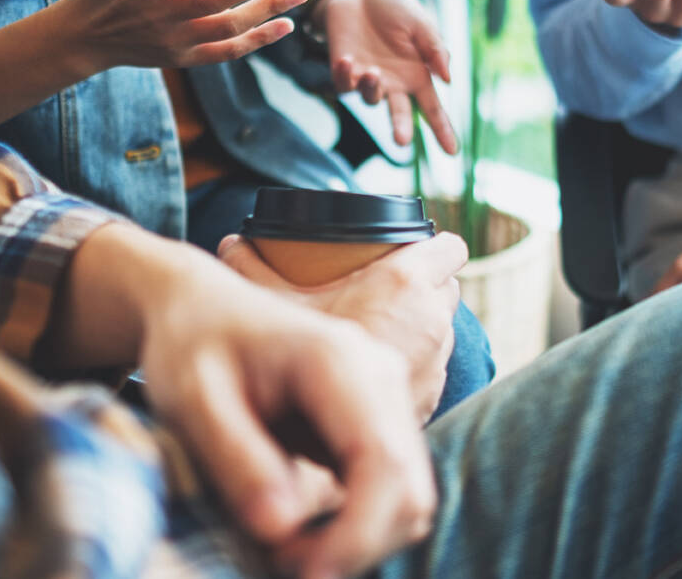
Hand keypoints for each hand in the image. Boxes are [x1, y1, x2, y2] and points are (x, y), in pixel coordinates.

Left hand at [58, 226, 435, 578]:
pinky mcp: (378, 420)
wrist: (202, 306)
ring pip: (409, 497)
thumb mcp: (191, 398)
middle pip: (410, 490)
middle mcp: (381, 375)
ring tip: (284, 549)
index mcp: (340, 361)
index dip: (356, 535)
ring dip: (357, 541)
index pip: (383, 463)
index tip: (298, 574)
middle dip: (356, 546)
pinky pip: (390, 489)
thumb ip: (236, 459)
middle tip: (280, 566)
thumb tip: (282, 530)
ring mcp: (387, 396)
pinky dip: (356, 525)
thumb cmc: (191, 345)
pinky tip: (300, 532)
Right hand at [218, 232, 466, 422]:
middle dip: (428, 287)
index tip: (416, 249)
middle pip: (448, 289)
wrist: (305, 440)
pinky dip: (416, 367)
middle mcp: (432, 321)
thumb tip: (231, 242)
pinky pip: (432, 372)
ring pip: (443, 332)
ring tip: (386, 329)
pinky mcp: (432, 400)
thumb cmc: (292, 359)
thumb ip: (250, 266)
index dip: (436, 246)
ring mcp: (436, 363)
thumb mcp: (269, 301)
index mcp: (405, 283)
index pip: (450, 248)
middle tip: (392, 291)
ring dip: (422, 329)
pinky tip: (384, 371)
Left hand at [312, 0, 456, 153]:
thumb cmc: (396, 9)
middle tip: (402, 141)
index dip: (442, 130)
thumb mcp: (421, 23)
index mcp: (417, 76)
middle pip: (400, 114)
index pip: (433, 109)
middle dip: (401, 128)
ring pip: (370, 98)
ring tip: (372, 72)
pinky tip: (346, 59)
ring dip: (371, 89)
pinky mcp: (344, 72)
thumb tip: (448, 79)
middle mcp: (394, 84)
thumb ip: (435, 49)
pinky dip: (344, 74)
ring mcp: (368, 80)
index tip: (452, 152)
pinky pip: (343, 84)